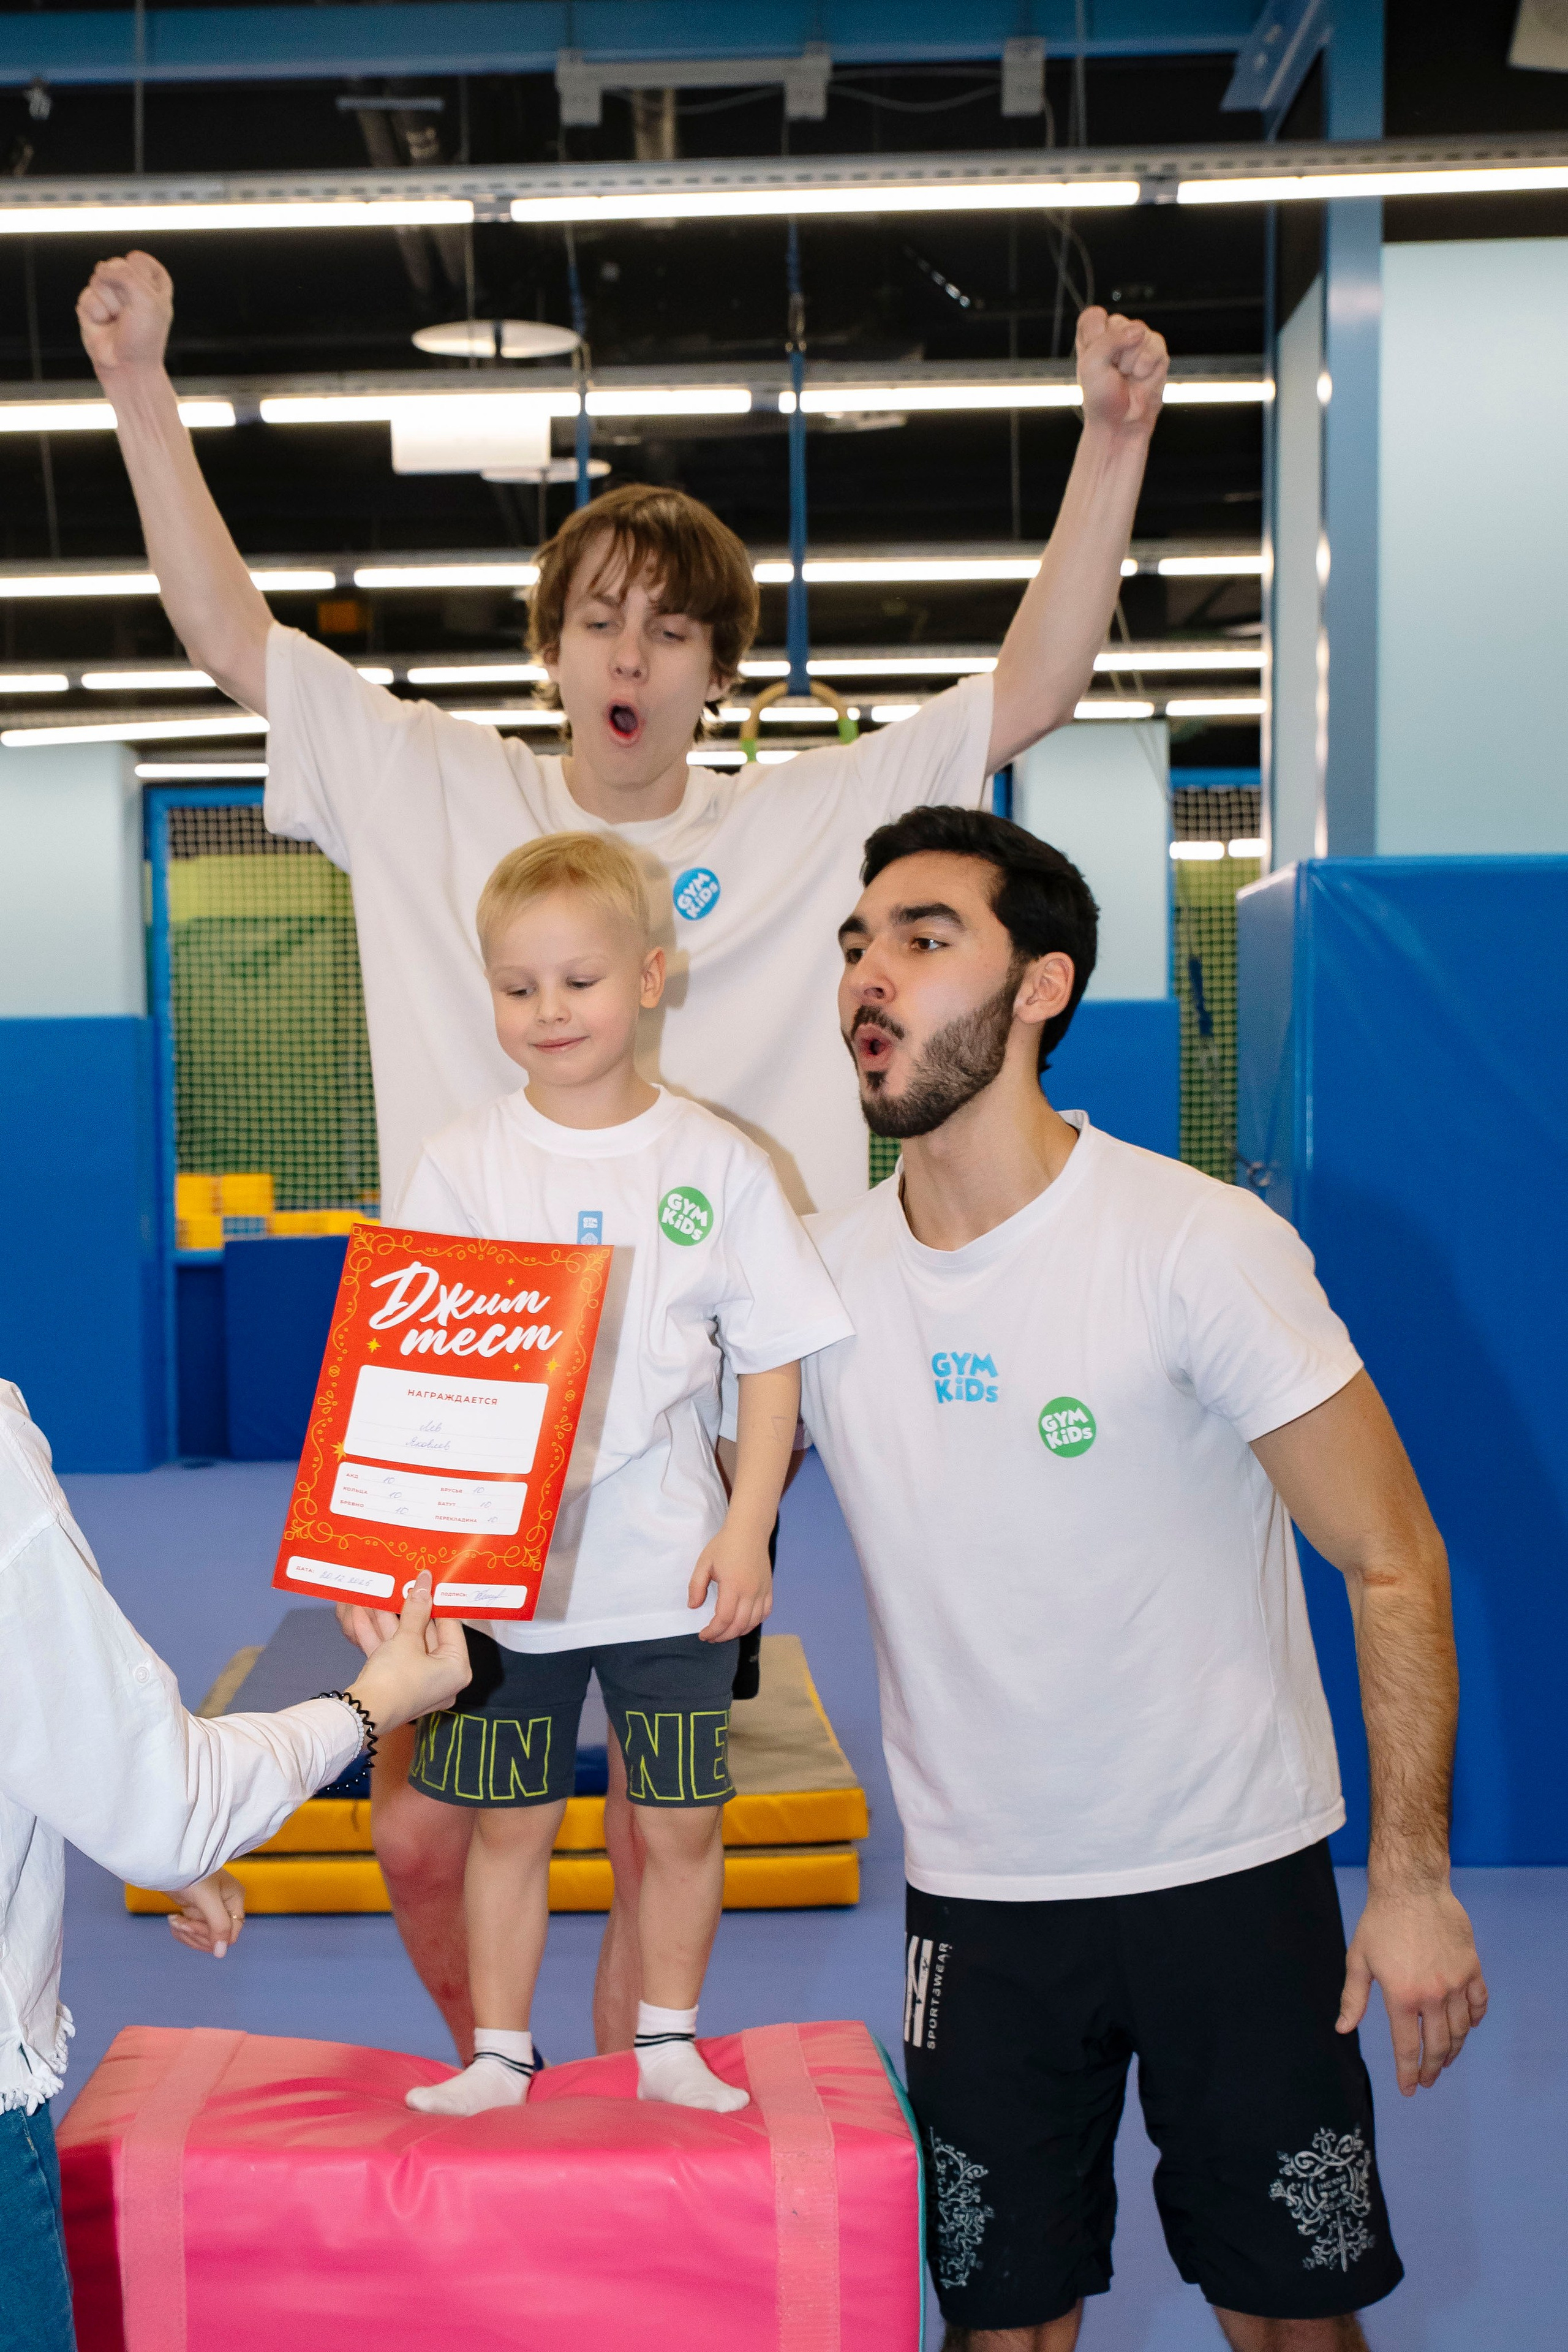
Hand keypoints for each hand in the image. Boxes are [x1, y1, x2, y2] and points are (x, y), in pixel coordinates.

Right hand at [77, 250, 173, 379]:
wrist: (126, 367)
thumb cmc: (143, 336)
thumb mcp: (146, 300)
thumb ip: (125, 274)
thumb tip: (99, 269)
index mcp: (153, 282)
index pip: (138, 259)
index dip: (138, 279)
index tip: (146, 299)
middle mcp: (131, 285)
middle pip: (115, 265)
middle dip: (121, 291)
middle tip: (129, 313)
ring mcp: (110, 294)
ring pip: (98, 279)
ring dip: (108, 303)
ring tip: (117, 320)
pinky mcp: (92, 304)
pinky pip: (86, 295)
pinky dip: (95, 313)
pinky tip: (103, 325)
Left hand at [167, 1868, 245, 1958]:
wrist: (168, 1863)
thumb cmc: (191, 1874)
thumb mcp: (207, 1899)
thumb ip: (218, 1925)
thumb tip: (222, 1954)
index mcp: (235, 1900)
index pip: (231, 1933)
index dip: (212, 1937)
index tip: (192, 1926)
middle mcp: (226, 1907)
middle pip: (216, 1938)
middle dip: (196, 1934)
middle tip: (180, 1923)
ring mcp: (211, 1911)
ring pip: (203, 1938)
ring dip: (186, 1933)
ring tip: (174, 1921)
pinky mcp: (196, 1912)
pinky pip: (193, 1933)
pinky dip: (181, 1930)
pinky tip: (173, 1919)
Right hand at [345, 1570, 470, 1733]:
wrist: (360, 1716)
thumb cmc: (395, 1676)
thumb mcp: (406, 1638)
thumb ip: (417, 1609)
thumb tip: (425, 1581)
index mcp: (456, 1669)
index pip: (451, 1626)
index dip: (437, 1602)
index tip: (429, 1583)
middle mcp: (442, 1679)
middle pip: (426, 1635)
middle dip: (406, 1612)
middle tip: (400, 1587)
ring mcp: (419, 1684)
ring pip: (405, 1645)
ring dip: (389, 1622)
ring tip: (378, 1596)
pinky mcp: (397, 1686)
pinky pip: (393, 1657)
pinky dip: (380, 1639)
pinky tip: (362, 1616)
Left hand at [688, 1520, 773, 1642]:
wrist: (749, 1530)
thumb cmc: (725, 1545)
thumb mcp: (704, 1563)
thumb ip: (696, 1586)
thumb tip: (693, 1607)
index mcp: (733, 1585)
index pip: (724, 1619)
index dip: (713, 1631)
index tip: (703, 1634)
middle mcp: (751, 1591)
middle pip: (738, 1625)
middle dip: (723, 1636)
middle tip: (711, 1637)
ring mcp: (762, 1591)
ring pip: (753, 1622)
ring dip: (738, 1632)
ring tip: (724, 1632)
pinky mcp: (769, 1588)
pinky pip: (765, 1613)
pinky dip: (754, 1623)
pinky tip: (743, 1623)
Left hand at [1076, 305, 1167, 437]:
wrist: (1122, 422)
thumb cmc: (1102, 396)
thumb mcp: (1091, 366)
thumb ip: (1108, 341)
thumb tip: (1139, 331)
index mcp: (1092, 334)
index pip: (1094, 316)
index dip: (1095, 337)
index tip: (1095, 358)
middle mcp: (1115, 333)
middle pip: (1118, 323)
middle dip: (1115, 353)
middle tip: (1113, 372)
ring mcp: (1137, 339)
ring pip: (1139, 333)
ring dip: (1131, 362)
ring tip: (1127, 376)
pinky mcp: (1156, 349)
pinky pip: (1155, 345)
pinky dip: (1146, 366)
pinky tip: (1141, 376)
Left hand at [1339, 1882, 1487, 2093]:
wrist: (1411, 1887)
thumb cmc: (1379, 1922)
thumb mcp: (1358, 1959)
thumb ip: (1353, 1998)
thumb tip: (1343, 2029)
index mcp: (1402, 1996)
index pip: (1407, 2047)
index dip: (1408, 2073)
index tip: (1409, 2090)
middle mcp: (1432, 1995)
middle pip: (1438, 2046)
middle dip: (1433, 2069)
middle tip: (1428, 2080)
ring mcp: (1456, 1982)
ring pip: (1460, 2030)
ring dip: (1453, 2049)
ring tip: (1445, 2059)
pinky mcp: (1471, 1968)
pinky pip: (1478, 2004)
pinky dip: (1473, 2020)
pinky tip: (1466, 2027)